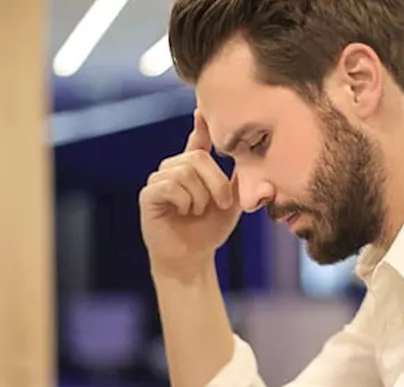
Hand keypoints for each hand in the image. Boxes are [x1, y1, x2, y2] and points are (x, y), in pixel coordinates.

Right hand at [139, 110, 241, 278]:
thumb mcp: (232, 203)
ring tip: (198, 211)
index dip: (200, 126)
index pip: (197, 140)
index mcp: (193, 169)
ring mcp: (159, 181)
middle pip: (196, 158)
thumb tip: (254, 157)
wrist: (192, 259)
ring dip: (200, 196)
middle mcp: (173, 170)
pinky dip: (184, 201)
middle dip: (216, 182)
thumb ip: (238, 180)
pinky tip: (183, 212)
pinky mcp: (148, 196)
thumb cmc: (210, 231)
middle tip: (222, 204)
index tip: (202, 109)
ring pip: (184, 173)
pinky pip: (169, 186)